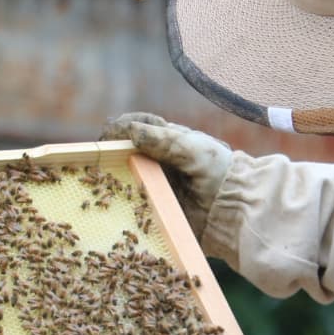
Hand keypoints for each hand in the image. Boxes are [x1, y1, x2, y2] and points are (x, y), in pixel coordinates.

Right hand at [101, 113, 232, 236]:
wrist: (234, 207)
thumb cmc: (216, 170)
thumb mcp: (191, 148)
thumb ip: (162, 139)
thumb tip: (129, 131)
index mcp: (170, 140)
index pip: (139, 127)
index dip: (122, 128)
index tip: (109, 133)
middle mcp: (161, 161)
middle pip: (127, 152)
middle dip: (111, 152)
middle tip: (99, 155)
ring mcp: (158, 184)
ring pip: (127, 176)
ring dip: (112, 177)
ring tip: (100, 177)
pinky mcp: (158, 206)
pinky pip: (135, 203)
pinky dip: (121, 201)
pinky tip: (112, 200)